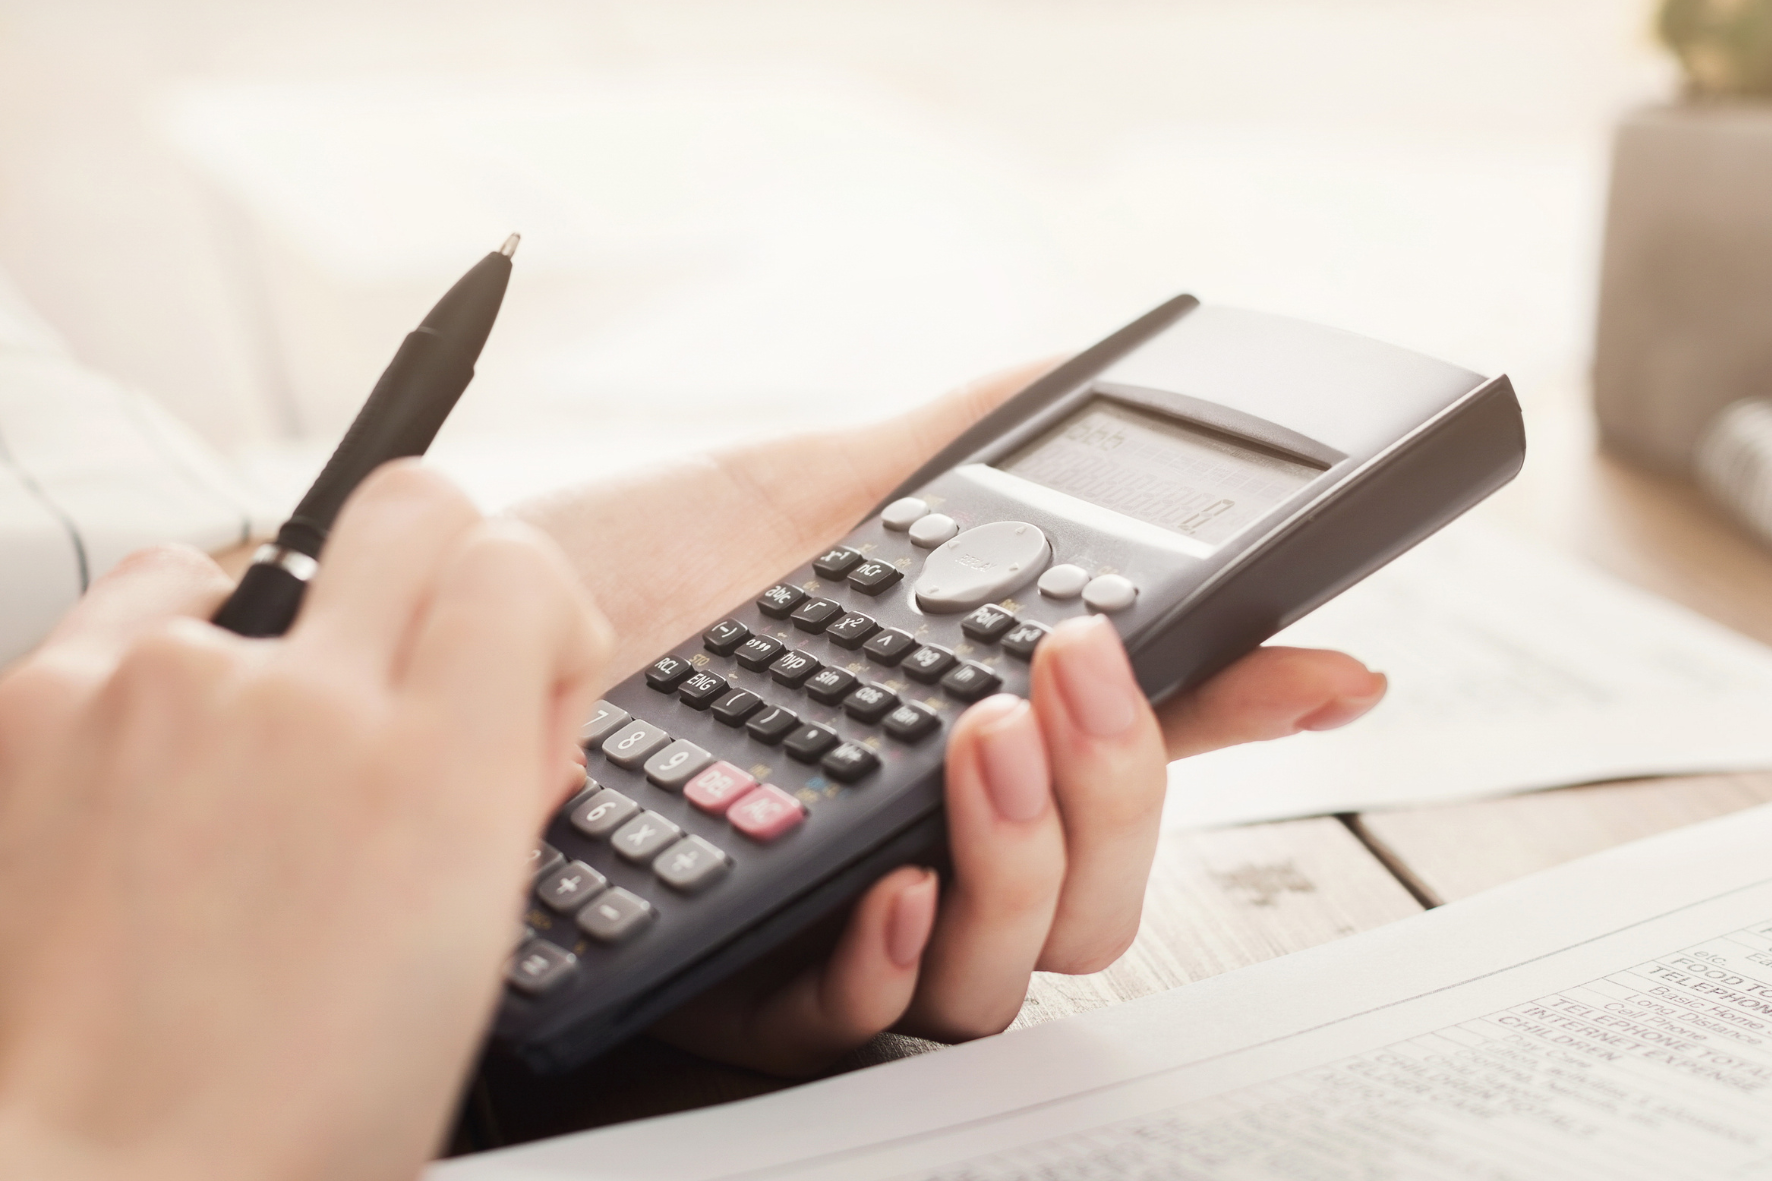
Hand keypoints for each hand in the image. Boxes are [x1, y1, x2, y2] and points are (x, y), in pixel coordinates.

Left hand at [0, 463, 608, 1180]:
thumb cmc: (295, 1106)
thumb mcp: (474, 940)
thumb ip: (498, 777)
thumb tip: (501, 694)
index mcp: (437, 773)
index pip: (520, 562)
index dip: (538, 610)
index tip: (523, 671)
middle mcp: (301, 701)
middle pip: (414, 505)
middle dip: (440, 576)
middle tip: (412, 680)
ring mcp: (161, 688)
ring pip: (269, 556)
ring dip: (294, 636)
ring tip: (261, 759)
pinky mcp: (42, 697)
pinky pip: (149, 602)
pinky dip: (175, 654)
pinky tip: (175, 755)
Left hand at [513, 368, 1385, 1073]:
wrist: (456, 628)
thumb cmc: (620, 572)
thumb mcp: (804, 492)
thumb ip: (955, 452)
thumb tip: (1080, 391)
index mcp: (946, 737)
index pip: (1125, 759)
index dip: (1234, 723)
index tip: (1328, 666)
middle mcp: (914, 843)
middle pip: (1101, 892)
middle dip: (1125, 788)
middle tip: (1066, 669)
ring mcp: (833, 921)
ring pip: (1015, 969)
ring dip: (1032, 856)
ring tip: (978, 733)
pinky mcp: (738, 983)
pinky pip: (856, 1021)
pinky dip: (893, 956)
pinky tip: (889, 879)